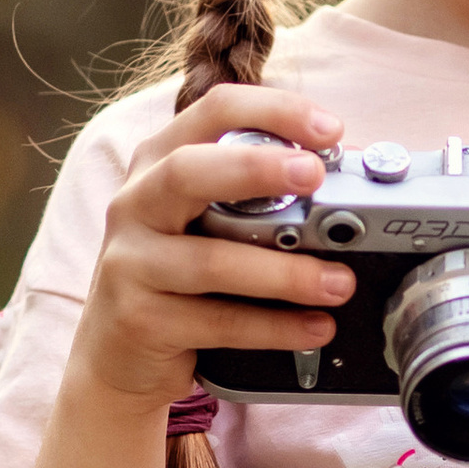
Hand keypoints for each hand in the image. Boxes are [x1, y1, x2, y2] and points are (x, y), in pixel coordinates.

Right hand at [66, 86, 354, 406]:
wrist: (119, 356)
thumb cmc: (179, 276)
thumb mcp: (207, 220)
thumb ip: (260, 196)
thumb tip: (348, 186)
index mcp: (160, 161)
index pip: (213, 111)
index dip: (274, 111)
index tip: (330, 130)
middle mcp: (137, 202)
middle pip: (188, 171)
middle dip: (257, 169)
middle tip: (316, 177)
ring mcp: (130, 261)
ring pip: (210, 260)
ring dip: (285, 272)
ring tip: (340, 282)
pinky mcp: (139, 318)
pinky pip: (218, 321)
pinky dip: (275, 326)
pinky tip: (316, 326)